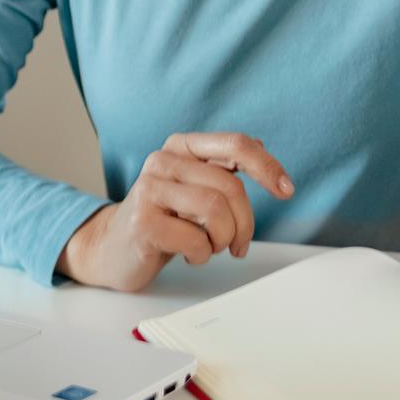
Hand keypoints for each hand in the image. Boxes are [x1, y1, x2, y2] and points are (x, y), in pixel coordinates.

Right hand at [55, 132, 294, 291]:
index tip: (287, 190)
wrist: (112, 248)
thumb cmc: (162, 218)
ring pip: (216, 211)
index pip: (236, 144)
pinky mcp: (143, 221)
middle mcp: (164, 160)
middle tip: (238, 245)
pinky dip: (202, 254)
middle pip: (231, 187)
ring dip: (223, 239)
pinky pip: (195, 240)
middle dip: (244, 223)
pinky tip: (189, 255)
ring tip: (210, 247)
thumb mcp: (193, 186)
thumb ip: (221, 167)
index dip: (267, 166)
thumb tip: (260, 145)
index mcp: (181, 145)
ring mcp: (150, 189)